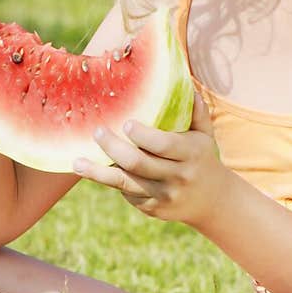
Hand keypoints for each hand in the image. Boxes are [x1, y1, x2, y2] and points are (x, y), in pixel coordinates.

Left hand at [73, 91, 227, 228]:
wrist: (213, 201)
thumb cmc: (202, 158)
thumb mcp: (205, 135)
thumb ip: (196, 111)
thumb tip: (186, 84)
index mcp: (191, 154)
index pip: (163, 145)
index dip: (143, 135)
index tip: (126, 123)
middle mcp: (178, 176)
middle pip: (139, 163)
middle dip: (113, 147)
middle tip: (97, 132)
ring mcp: (165, 195)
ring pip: (126, 183)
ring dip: (98, 173)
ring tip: (78, 162)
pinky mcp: (154, 209)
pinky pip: (128, 194)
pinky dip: (112, 181)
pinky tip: (96, 171)